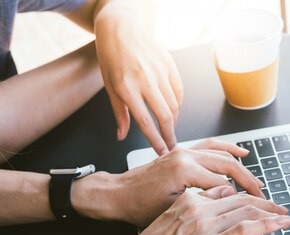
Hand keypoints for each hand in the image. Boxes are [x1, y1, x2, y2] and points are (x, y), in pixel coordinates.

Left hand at [73, 139, 264, 226]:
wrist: (116, 194)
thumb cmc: (138, 207)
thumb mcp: (172, 211)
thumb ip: (201, 203)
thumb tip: (228, 199)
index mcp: (184, 171)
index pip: (224, 183)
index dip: (242, 197)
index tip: (255, 207)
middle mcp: (185, 156)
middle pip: (228, 166)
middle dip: (248, 181)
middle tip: (262, 195)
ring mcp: (183, 151)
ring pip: (221, 154)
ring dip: (241, 166)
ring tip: (256, 180)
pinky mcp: (180, 152)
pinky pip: (210, 146)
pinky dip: (227, 149)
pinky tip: (240, 153)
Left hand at [94, 4, 182, 154]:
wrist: (120, 27)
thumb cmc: (111, 56)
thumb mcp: (110, 86)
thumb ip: (120, 113)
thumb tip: (122, 136)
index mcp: (127, 87)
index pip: (144, 122)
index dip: (155, 141)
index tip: (161, 152)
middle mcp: (145, 79)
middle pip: (164, 116)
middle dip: (170, 135)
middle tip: (172, 147)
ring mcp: (160, 71)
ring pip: (174, 105)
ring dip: (174, 121)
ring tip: (170, 130)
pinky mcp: (170, 64)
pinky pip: (179, 91)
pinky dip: (178, 105)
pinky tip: (174, 111)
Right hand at [114, 185, 289, 234]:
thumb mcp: (165, 224)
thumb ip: (186, 215)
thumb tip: (204, 215)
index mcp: (186, 200)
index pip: (224, 192)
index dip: (243, 196)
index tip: (254, 201)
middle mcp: (198, 207)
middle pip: (240, 199)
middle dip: (263, 202)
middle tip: (278, 207)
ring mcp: (206, 224)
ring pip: (247, 210)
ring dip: (271, 211)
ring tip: (284, 215)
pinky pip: (247, 228)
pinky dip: (268, 224)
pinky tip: (280, 224)